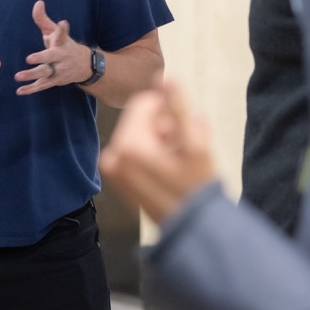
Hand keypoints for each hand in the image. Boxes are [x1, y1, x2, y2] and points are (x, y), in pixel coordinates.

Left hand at [14, 0, 89, 94]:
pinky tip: (19, 91)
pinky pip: (42, 86)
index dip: (62, 29)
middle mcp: (62, 57)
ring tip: (18, 76)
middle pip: (51, 58)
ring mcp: (59, 71)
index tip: (62, 23)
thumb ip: (43, 19)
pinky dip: (31, 89)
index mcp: (62, 43)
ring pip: (45, 74)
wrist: (84, 65)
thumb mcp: (55, 32)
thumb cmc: (63, 45)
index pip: (62, 34)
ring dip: (32, 76)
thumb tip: (38, 3)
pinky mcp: (55, 81)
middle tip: (29, 58)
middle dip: (41, 58)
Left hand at [99, 78, 216, 224]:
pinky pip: (133, 152)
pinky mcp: (119, 180)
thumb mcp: (194, 144)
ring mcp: (114, 170)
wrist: (192, 232)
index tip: (182, 126)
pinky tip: (169, 167)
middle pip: (139, 120)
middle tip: (183, 144)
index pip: (143, 103)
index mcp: (128, 144)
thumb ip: (177, 108)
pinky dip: (150, 153)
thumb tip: (165, 77)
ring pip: (138, 135)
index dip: (166, 108)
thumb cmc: (196, 187)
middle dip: (162, 125)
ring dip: (159, 139)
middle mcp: (114, 156)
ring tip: (178, 158)